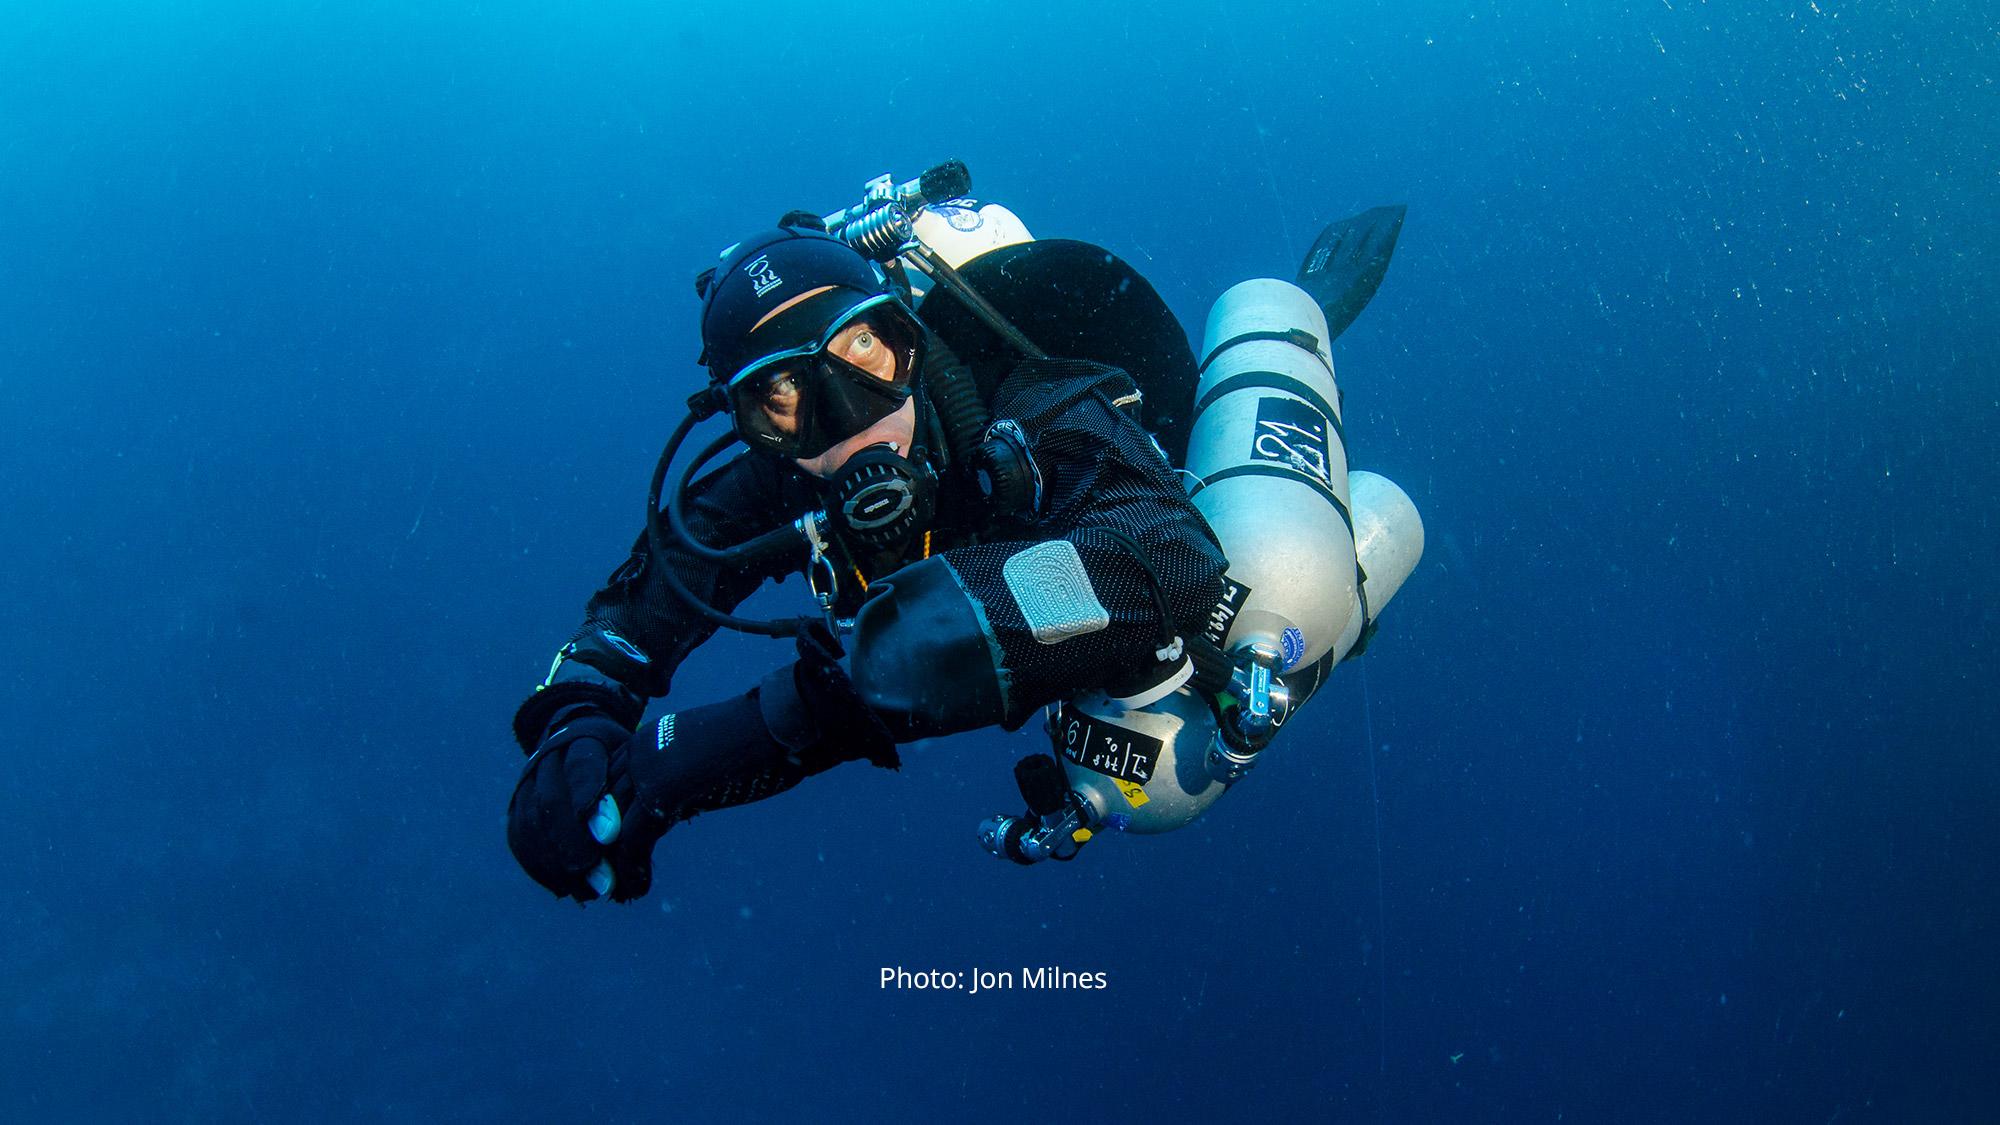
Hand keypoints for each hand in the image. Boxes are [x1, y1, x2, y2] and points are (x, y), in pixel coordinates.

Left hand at [506, 640, 899, 904]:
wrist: (784, 725)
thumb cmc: (759, 746)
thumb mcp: (706, 768)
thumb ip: (681, 787)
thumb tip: (670, 813)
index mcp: (647, 738)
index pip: (604, 785)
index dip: (595, 824)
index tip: (596, 855)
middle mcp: (637, 748)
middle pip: (593, 805)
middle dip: (587, 847)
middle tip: (587, 882)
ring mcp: (646, 766)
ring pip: (604, 826)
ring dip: (602, 865)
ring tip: (606, 893)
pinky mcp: (661, 790)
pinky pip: (629, 839)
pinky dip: (627, 870)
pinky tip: (633, 890)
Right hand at [507, 709, 647, 901]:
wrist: (576, 739)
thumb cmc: (619, 758)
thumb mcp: (633, 759)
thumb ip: (636, 786)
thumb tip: (646, 830)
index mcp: (581, 740)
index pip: (581, 767)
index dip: (590, 800)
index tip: (608, 835)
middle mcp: (547, 759)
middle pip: (551, 801)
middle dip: (575, 844)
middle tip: (601, 879)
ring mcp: (526, 783)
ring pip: (530, 824)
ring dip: (557, 864)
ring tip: (587, 892)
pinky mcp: (515, 806)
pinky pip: (518, 839)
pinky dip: (539, 867)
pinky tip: (564, 887)